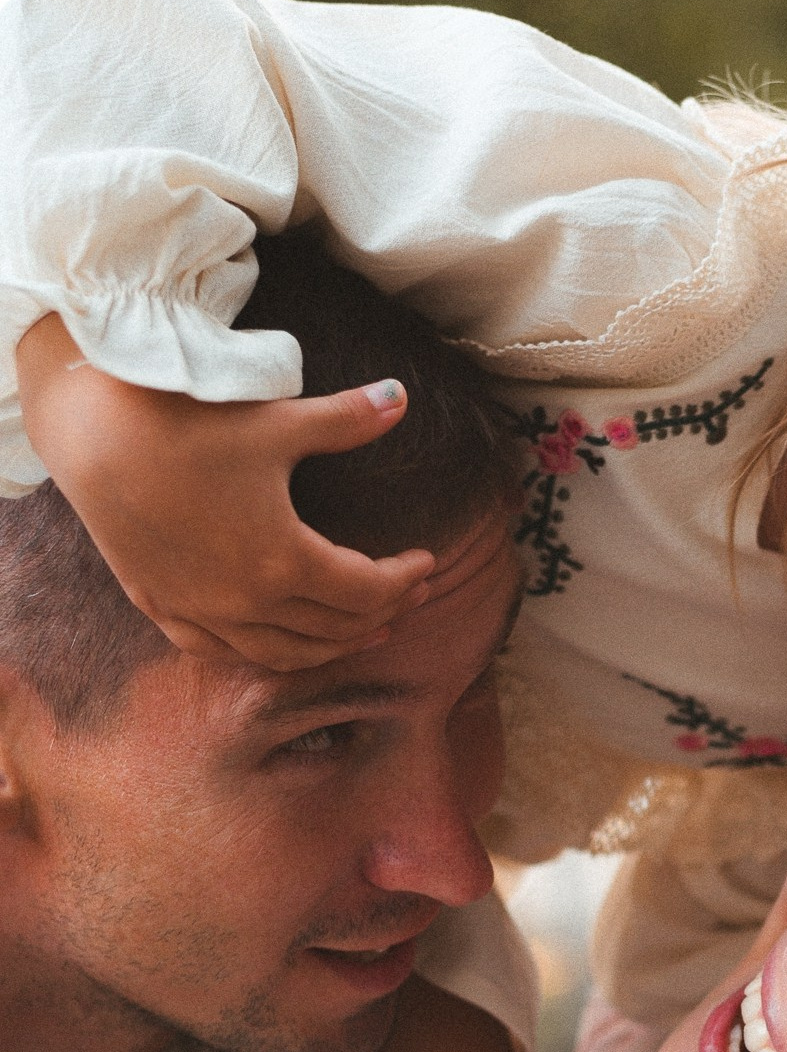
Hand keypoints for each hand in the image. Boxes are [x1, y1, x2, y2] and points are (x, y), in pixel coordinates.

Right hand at [17, 312, 435, 670]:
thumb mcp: (277, 421)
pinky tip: (282, 641)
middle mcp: (248, 603)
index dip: (404, 580)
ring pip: (285, 653)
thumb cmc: (189, 425)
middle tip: (409, 595)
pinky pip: (225, 652)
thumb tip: (401, 397)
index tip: (427, 562)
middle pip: (334, 628)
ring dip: (332, 646)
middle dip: (382, 613)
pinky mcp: (165, 609)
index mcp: (286, 563)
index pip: (366, 590)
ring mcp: (204, 613)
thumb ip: (345, 419)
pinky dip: (266, 651)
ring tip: (365, 630)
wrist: (94, 438)